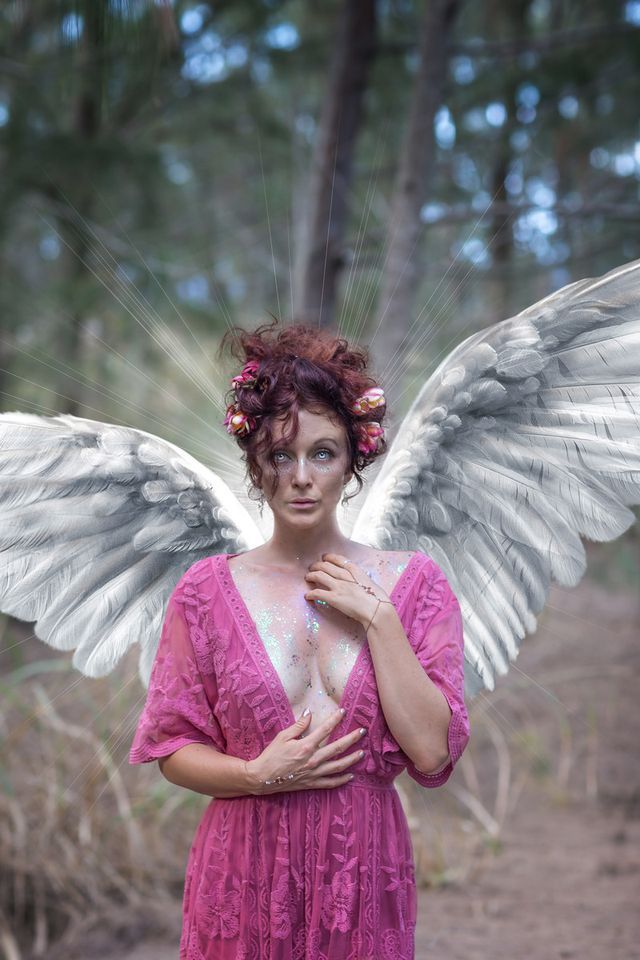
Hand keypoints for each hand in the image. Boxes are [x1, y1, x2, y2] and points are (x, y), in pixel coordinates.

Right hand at [245, 708, 366, 794]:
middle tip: (363, 731)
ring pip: (338, 766)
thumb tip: (309, 712)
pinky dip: (341, 780)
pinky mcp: (311, 783)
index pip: (325, 729)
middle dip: (352, 739)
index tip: (344, 712)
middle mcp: (313, 759)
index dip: (335, 719)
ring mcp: (314, 773)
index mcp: (306, 746)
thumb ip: (299, 725)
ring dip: (351, 759)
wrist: (262, 778)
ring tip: (362, 753)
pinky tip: (350, 776)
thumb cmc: (271, 755)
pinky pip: (330, 783)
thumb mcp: (283, 736)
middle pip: (337, 748)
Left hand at [303, 552, 391, 626]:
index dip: (329, 557)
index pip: (339, 559)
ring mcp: (338, 586)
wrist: (377, 609)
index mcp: (355, 570)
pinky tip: (307, 596)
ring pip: (319, 575)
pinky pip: (317, 593)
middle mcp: (344, 576)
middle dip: (317, 565)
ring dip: (311, 575)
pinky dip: (310, 594)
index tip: (324, 557)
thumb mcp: (370, 582)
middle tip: (313, 567)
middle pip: (326, 565)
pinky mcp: (333, 598)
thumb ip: (361, 579)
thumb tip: (359, 581)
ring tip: (308, 577)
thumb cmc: (378, 599)